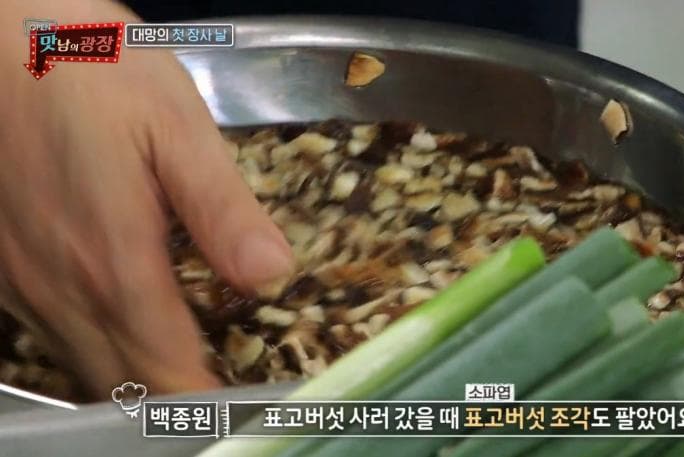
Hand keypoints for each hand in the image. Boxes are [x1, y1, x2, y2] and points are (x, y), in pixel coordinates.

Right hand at [0, 1, 293, 397]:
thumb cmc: (86, 70)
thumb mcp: (175, 127)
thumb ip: (223, 212)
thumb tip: (273, 277)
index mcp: (114, 261)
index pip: (167, 373)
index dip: (209, 402)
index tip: (248, 405)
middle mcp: (61, 288)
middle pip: (126, 385)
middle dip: (179, 399)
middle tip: (229, 389)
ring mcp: (23, 284)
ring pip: (86, 367)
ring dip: (139, 379)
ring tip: (191, 365)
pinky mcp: (5, 267)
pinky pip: (55, 336)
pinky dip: (99, 348)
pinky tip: (128, 325)